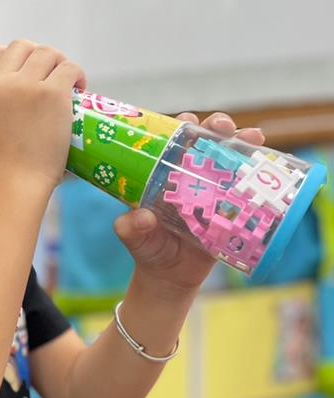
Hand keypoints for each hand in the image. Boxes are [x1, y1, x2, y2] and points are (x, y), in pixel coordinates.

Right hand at [0, 40, 84, 194]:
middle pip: (23, 46)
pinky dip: (78, 75)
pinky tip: (80, 90)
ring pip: (48, 53)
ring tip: (68, 84)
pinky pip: (70, 68)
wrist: (17, 182)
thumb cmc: (7, 163)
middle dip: (40, 56)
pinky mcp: (52, 93)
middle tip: (52, 77)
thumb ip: (0, 103)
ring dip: (61, 64)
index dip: (14, 56)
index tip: (28, 70)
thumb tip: (28, 92)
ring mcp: (25, 85)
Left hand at [114, 113, 265, 293]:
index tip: (188, 121)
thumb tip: (139, 219)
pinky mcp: (230, 206)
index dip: (181, 126)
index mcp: (164, 176)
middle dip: (216, 126)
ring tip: (251, 136)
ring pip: (229, 158)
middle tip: (221, 126)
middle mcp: (189, 176)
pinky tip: (266, 161)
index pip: (173, 142)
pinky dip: (256, 172)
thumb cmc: (149, 251)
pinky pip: (245, 185)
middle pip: (205, 142)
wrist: (171, 277)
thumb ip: (132, 229)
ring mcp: (213, 189)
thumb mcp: (136, 240)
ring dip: (241, 141)